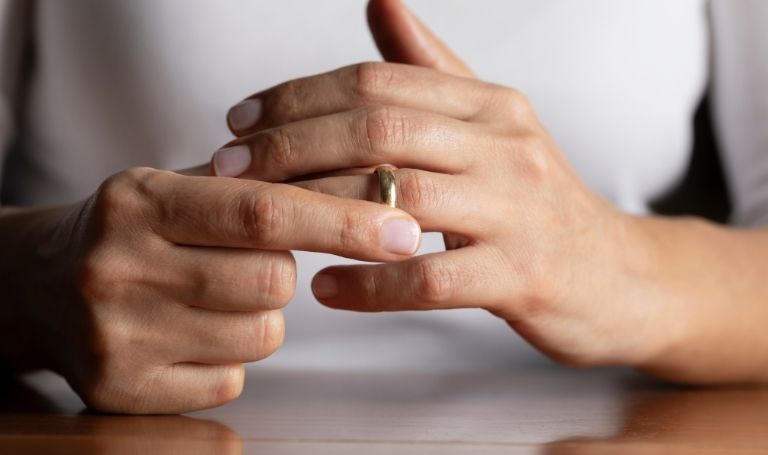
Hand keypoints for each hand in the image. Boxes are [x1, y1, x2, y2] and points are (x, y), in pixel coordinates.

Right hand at [7, 166, 419, 413]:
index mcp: (139, 198)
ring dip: (258, 316)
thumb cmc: (139, 229)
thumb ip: (265, 188)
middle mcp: (118, 265)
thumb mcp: (181, 188)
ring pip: (259, 335)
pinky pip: (229, 381)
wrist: (42, 284)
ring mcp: (115, 335)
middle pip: (271, 282)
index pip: (264, 211)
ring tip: (210, 295)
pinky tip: (188, 333)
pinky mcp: (122, 391)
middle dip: (283, 274)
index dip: (343, 222)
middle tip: (247, 261)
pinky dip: (228, 359)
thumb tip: (374, 191)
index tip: (403, 231)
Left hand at [211, 0, 660, 367]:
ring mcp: (518, 210)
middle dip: (289, 146)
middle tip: (227, 168)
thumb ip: (433, 69)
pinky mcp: (523, 276)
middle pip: (378, 130)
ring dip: (316, 209)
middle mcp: (505, 144)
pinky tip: (323, 288)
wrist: (619, 277)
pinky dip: (368, 284)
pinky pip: (430, 277)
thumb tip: (380, 0)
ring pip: (398, 197)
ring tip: (260, 221)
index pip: (377, 84)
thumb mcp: (493, 127)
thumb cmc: (535, 204)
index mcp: (490, 105)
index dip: (298, 98)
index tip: (239, 123)